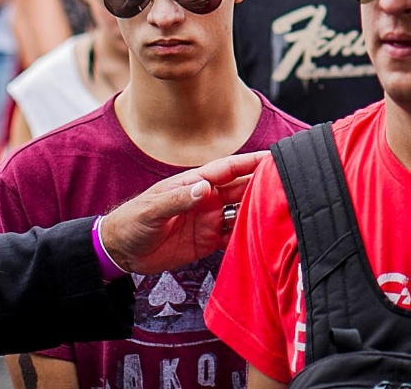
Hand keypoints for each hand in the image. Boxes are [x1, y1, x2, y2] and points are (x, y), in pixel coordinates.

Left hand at [99, 152, 267, 274]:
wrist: (121, 251)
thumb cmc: (131, 222)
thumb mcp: (152, 209)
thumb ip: (178, 199)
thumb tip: (205, 189)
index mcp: (195, 183)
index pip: (229, 169)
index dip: (251, 163)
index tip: (274, 159)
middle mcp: (207, 199)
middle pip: (242, 189)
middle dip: (264, 187)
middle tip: (290, 188)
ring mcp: (209, 219)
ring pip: (242, 212)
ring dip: (260, 212)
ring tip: (283, 214)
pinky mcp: (208, 241)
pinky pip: (234, 236)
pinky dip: (249, 236)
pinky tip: (264, 238)